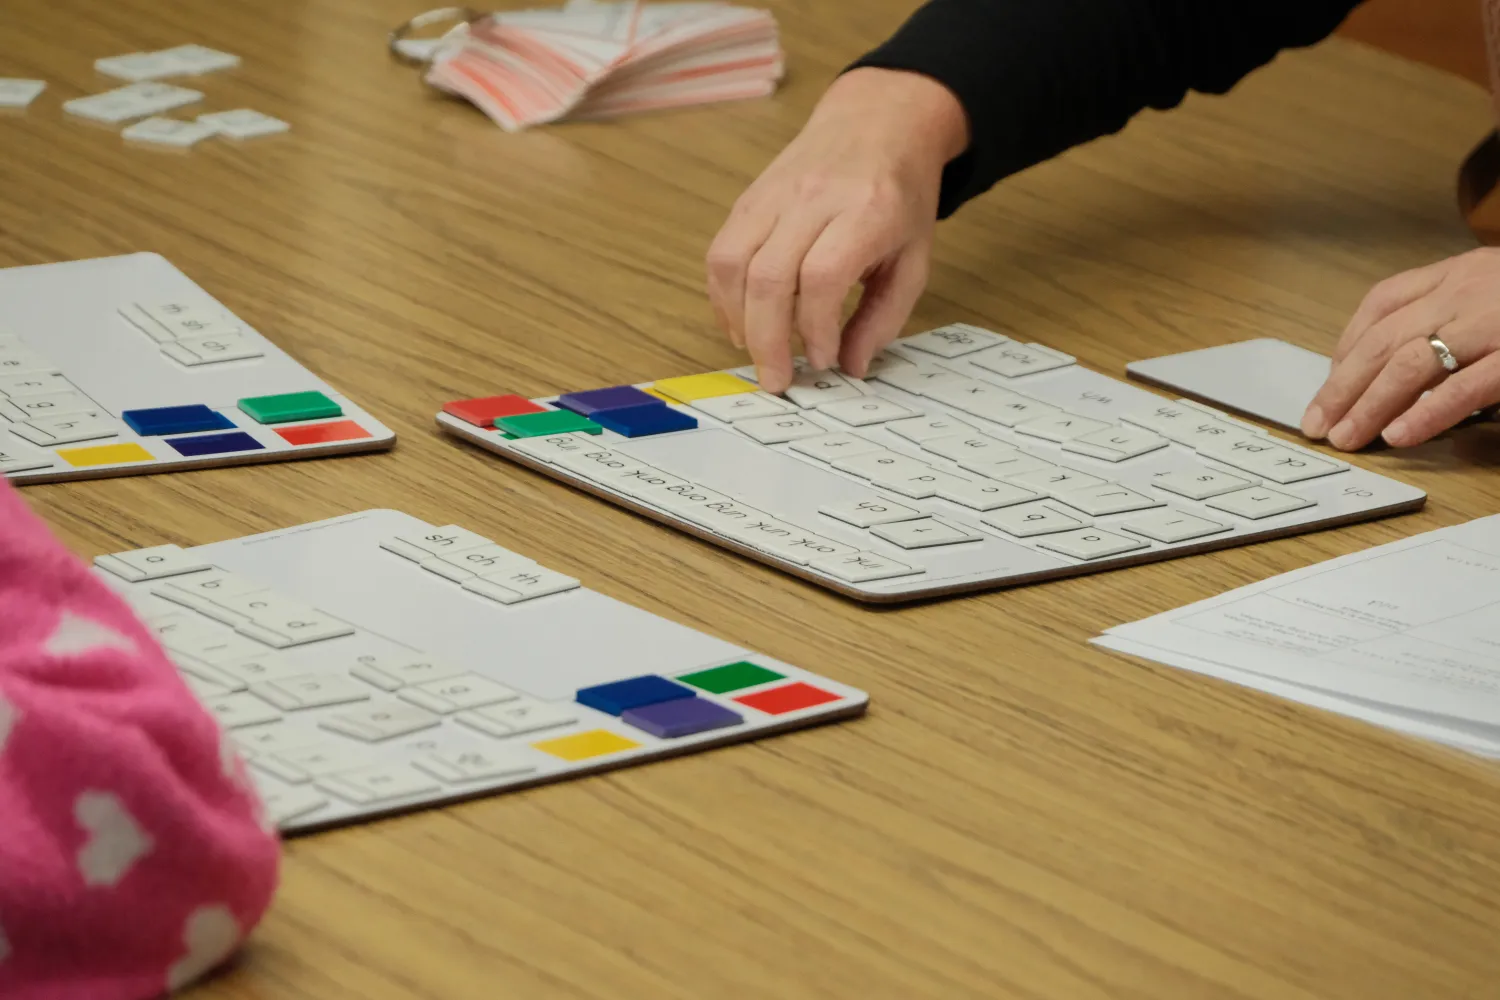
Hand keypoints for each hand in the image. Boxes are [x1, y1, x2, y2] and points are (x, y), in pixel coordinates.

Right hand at [706, 68, 968, 392]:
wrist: (878, 122)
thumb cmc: (899, 194)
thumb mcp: (914, 258)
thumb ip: (884, 317)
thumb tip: (849, 366)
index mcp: (866, 210)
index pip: (823, 275)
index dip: (816, 327)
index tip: (822, 358)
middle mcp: (813, 198)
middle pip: (769, 276)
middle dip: (767, 340)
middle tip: (776, 379)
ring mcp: (774, 194)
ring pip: (732, 263)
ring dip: (737, 320)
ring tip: (756, 352)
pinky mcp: (749, 198)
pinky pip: (720, 252)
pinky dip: (722, 296)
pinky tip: (741, 322)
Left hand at [1302, 247, 1499, 449]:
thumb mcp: (1498, 292)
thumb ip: (1454, 318)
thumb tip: (1401, 366)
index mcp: (1459, 273)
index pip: (1382, 302)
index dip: (1347, 345)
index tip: (1329, 383)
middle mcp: (1468, 290)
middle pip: (1384, 339)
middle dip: (1342, 386)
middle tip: (1317, 425)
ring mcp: (1493, 320)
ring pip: (1410, 363)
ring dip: (1369, 406)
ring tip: (1346, 438)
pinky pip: (1464, 387)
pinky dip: (1426, 413)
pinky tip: (1397, 436)